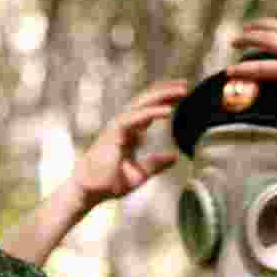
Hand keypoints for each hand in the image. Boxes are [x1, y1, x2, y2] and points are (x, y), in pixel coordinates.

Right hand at [71, 79, 186, 208]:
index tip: (183, 94)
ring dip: (163, 95)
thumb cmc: (110, 183)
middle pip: (147, 100)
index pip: (149, 108)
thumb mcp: (141, 173)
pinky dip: (153, 112)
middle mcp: (124, 125)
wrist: (90, 191)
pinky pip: (136, 117)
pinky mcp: (115, 132)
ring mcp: (118, 126)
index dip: (165, 99)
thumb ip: (157, 163)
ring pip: (143, 103)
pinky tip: (169, 111)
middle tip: (186, 84)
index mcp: (130, 131)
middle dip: (167, 90)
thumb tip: (175, 157)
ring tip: (182, 91)